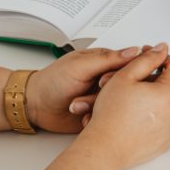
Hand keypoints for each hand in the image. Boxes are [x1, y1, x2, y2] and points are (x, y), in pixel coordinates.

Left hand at [26, 47, 141, 132]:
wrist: (34, 105)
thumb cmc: (52, 81)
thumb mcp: (80, 65)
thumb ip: (107, 59)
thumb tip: (134, 51)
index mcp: (105, 63)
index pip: (129, 65)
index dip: (124, 74)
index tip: (106, 80)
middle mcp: (107, 80)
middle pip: (126, 86)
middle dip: (108, 92)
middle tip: (93, 91)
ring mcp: (103, 97)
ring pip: (117, 104)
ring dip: (97, 106)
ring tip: (78, 105)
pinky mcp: (99, 113)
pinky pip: (109, 118)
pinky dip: (96, 119)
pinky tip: (84, 118)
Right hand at [78, 43, 169, 169]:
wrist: (104, 147)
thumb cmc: (111, 115)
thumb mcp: (125, 76)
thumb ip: (146, 59)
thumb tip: (162, 49)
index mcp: (169, 94)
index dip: (159, 60)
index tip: (148, 59)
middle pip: (169, 88)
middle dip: (152, 81)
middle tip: (131, 81)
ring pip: (165, 105)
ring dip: (152, 99)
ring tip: (130, 100)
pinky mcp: (165, 142)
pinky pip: (163, 123)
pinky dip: (152, 117)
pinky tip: (134, 116)